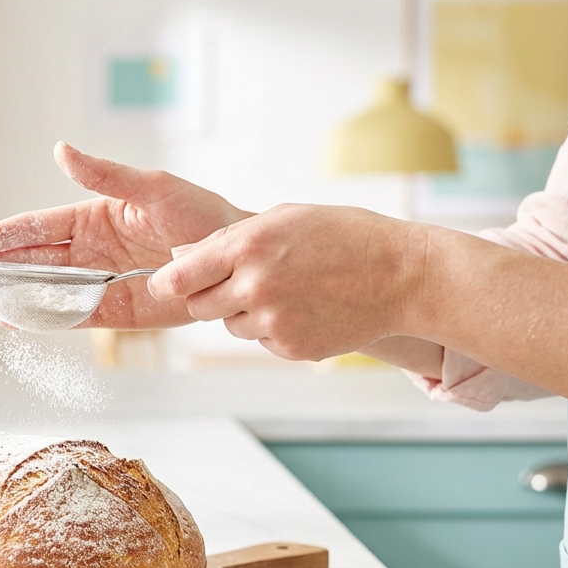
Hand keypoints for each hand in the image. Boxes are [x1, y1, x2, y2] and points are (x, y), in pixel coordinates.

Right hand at [0, 142, 250, 328]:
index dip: (0, 236)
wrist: (238, 260)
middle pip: (26, 261)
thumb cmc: (203, 217)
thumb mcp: (154, 188)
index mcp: (92, 217)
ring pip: (39, 291)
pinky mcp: (115, 313)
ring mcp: (98, 283)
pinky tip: (7, 320)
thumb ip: (106, 175)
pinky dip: (39, 320)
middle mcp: (88, 251)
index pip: (35, 227)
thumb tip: (61, 150)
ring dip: (1, 295)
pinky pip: (70, 317)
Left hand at [148, 204, 421, 360]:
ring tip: (287, 289)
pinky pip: (261, 341)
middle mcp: (255, 287)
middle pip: (198, 307)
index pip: (178, 278)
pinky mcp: (290, 348)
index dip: (166, 283)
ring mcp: (273, 322)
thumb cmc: (344, 236)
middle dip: (209, 295)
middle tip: (239, 282)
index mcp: (247, 247)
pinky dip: (274, 328)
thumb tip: (179, 258)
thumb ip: (226, 239)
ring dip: (245, 311)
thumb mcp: (283, 218)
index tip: (164, 284)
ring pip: (231, 325)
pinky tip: (305, 307)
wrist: (402, 275)